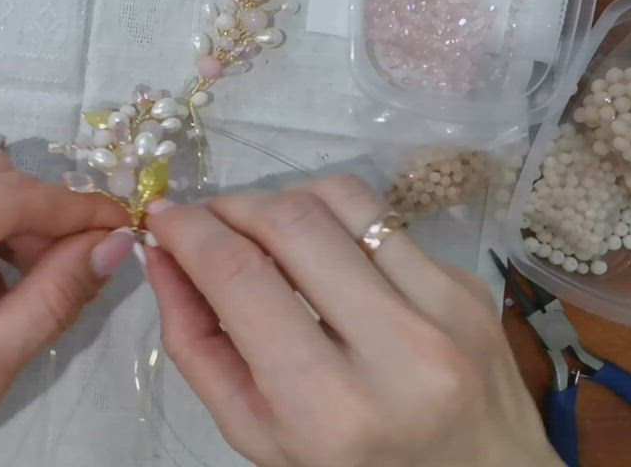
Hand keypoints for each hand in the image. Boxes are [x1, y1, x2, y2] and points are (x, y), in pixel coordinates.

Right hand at [144, 177, 561, 466]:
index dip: (189, 232)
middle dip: (231, 206)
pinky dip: (335, 223)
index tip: (163, 219)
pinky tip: (324, 257)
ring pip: (342, 198)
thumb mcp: (257, 433)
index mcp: (330, 406)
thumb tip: (161, 254)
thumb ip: (198, 345)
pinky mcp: (469, 284)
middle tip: (206, 222)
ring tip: (261, 230)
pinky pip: (384, 219)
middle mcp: (397, 349)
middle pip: (291, 220)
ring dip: (282, 199)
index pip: (240, 277)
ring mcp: (445, 309)